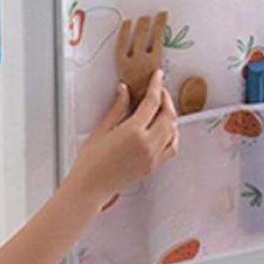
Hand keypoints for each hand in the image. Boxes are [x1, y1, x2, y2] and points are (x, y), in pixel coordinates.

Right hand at [65, 69, 177, 207]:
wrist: (90, 188)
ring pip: (173, 130)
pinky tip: (166, 129)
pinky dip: (173, 135)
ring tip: (162, 107)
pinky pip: (172, 147)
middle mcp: (147, 144)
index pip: (152, 102)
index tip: (158, 76)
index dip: (156, 85)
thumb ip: (117, 107)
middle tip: (159, 89)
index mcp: (134, 131)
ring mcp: (153, 156)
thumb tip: (124, 90)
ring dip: (171, 115)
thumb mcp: (102, 129)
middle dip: (166, 98)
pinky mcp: (153, 166)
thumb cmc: (90, 162)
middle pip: (168, 115)